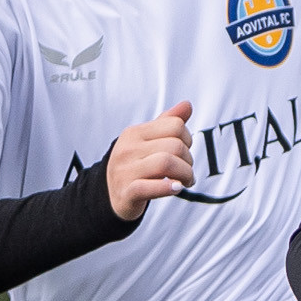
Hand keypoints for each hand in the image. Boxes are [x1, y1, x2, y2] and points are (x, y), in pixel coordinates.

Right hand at [108, 102, 195, 219]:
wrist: (111, 195)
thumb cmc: (136, 165)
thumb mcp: (148, 141)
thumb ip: (168, 123)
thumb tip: (187, 105)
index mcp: (134, 133)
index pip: (175, 126)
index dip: (188, 138)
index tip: (183, 152)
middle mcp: (127, 149)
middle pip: (175, 146)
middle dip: (189, 161)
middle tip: (186, 172)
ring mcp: (125, 171)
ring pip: (167, 164)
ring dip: (185, 175)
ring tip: (184, 181)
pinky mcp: (127, 192)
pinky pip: (150, 187)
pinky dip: (168, 188)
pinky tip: (176, 188)